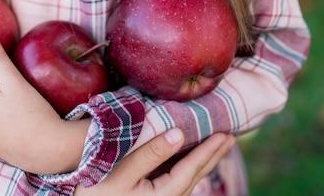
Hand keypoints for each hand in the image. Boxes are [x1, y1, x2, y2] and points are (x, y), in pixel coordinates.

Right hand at [74, 130, 234, 195]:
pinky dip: (186, 167)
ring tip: (214, 146)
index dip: (209, 151)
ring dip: (202, 161)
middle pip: (194, 176)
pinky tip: (186, 160)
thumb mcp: (121, 170)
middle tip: (229, 137)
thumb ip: (151, 152)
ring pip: (187, 180)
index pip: (192, 169)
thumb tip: (180, 134)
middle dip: (212, 156)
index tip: (225, 135)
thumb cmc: (95, 190)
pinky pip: (175, 181)